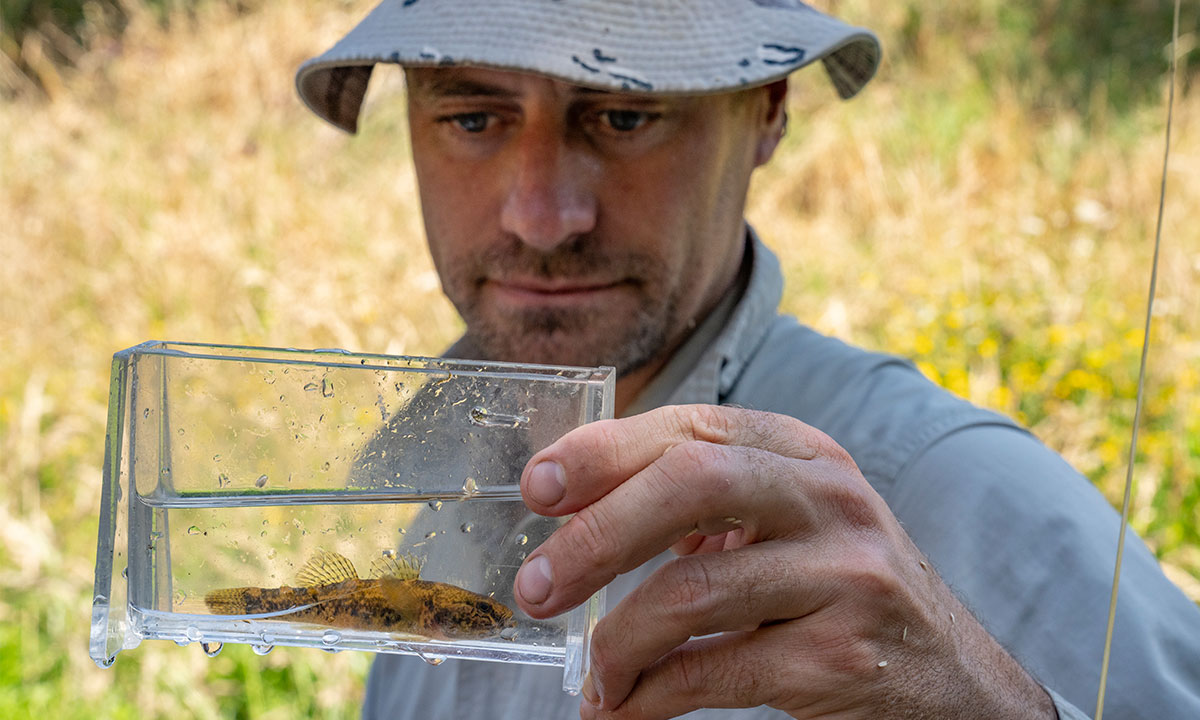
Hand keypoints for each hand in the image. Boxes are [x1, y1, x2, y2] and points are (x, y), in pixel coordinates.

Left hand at [513, 405, 1055, 718]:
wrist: (953, 679)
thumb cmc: (839, 588)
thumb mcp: (786, 523)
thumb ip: (701, 504)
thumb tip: (572, 510)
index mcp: (802, 453)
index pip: (690, 430)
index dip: (604, 453)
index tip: (537, 488)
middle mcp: (829, 498)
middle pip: (692, 484)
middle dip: (597, 535)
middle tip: (534, 589)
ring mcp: (845, 573)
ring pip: (694, 592)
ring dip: (618, 641)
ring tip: (594, 677)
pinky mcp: (842, 656)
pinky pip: (717, 672)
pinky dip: (652, 696)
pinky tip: (625, 711)